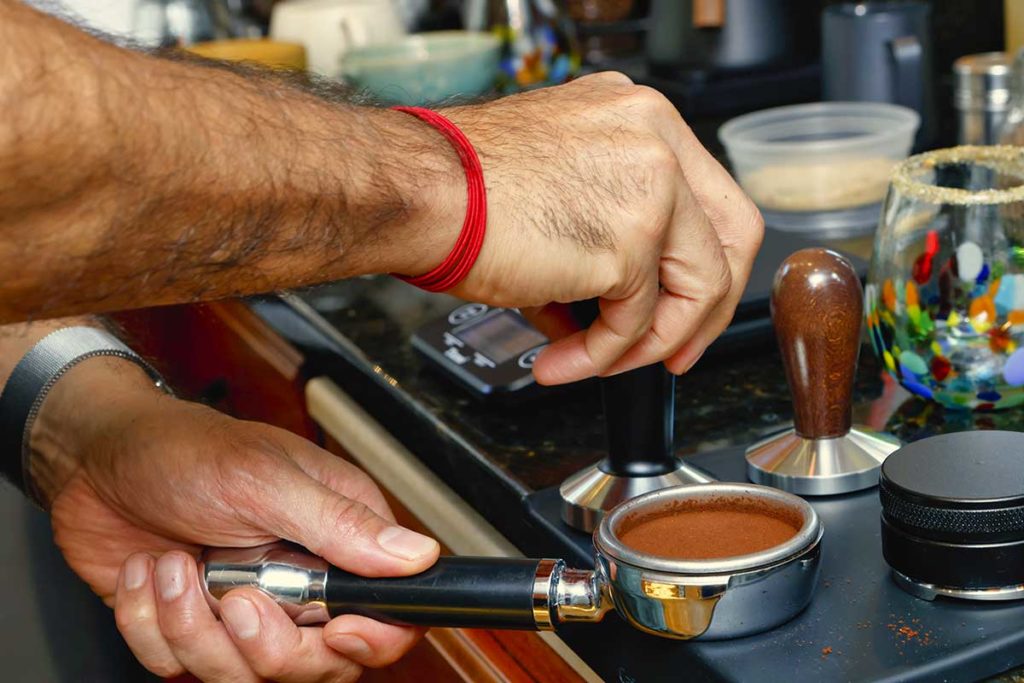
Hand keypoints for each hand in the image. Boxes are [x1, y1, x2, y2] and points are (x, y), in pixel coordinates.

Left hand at [31, 359, 439, 681]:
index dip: (371, 637)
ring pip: (244, 674)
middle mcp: (300, 579)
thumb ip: (341, 524)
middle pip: (321, 662)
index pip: (389, 613)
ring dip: (195, 626)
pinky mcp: (194, 627)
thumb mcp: (264, 480)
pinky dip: (152, 626)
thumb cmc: (181, 451)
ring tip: (176, 566)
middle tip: (237, 600)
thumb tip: (417, 555)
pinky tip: (150, 574)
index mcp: (337, 535)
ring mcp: (246, 607)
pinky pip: (181, 668)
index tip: (334, 631)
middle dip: (268, 644)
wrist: (94, 463)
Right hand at [441, 73, 763, 383]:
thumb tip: (617, 303)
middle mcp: (656, 138)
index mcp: (639, 118)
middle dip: (706, 310)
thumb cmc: (461, 187)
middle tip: (673, 353)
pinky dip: (602, 355)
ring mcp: (651, 186)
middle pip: (734, 238)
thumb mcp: (557, 185)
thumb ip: (607, 230)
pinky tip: (562, 359)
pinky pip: (636, 322)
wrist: (416, 191)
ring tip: (592, 362)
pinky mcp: (630, 240)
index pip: (710, 197)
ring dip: (645, 343)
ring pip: (696, 287)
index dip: (707, 263)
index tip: (683, 306)